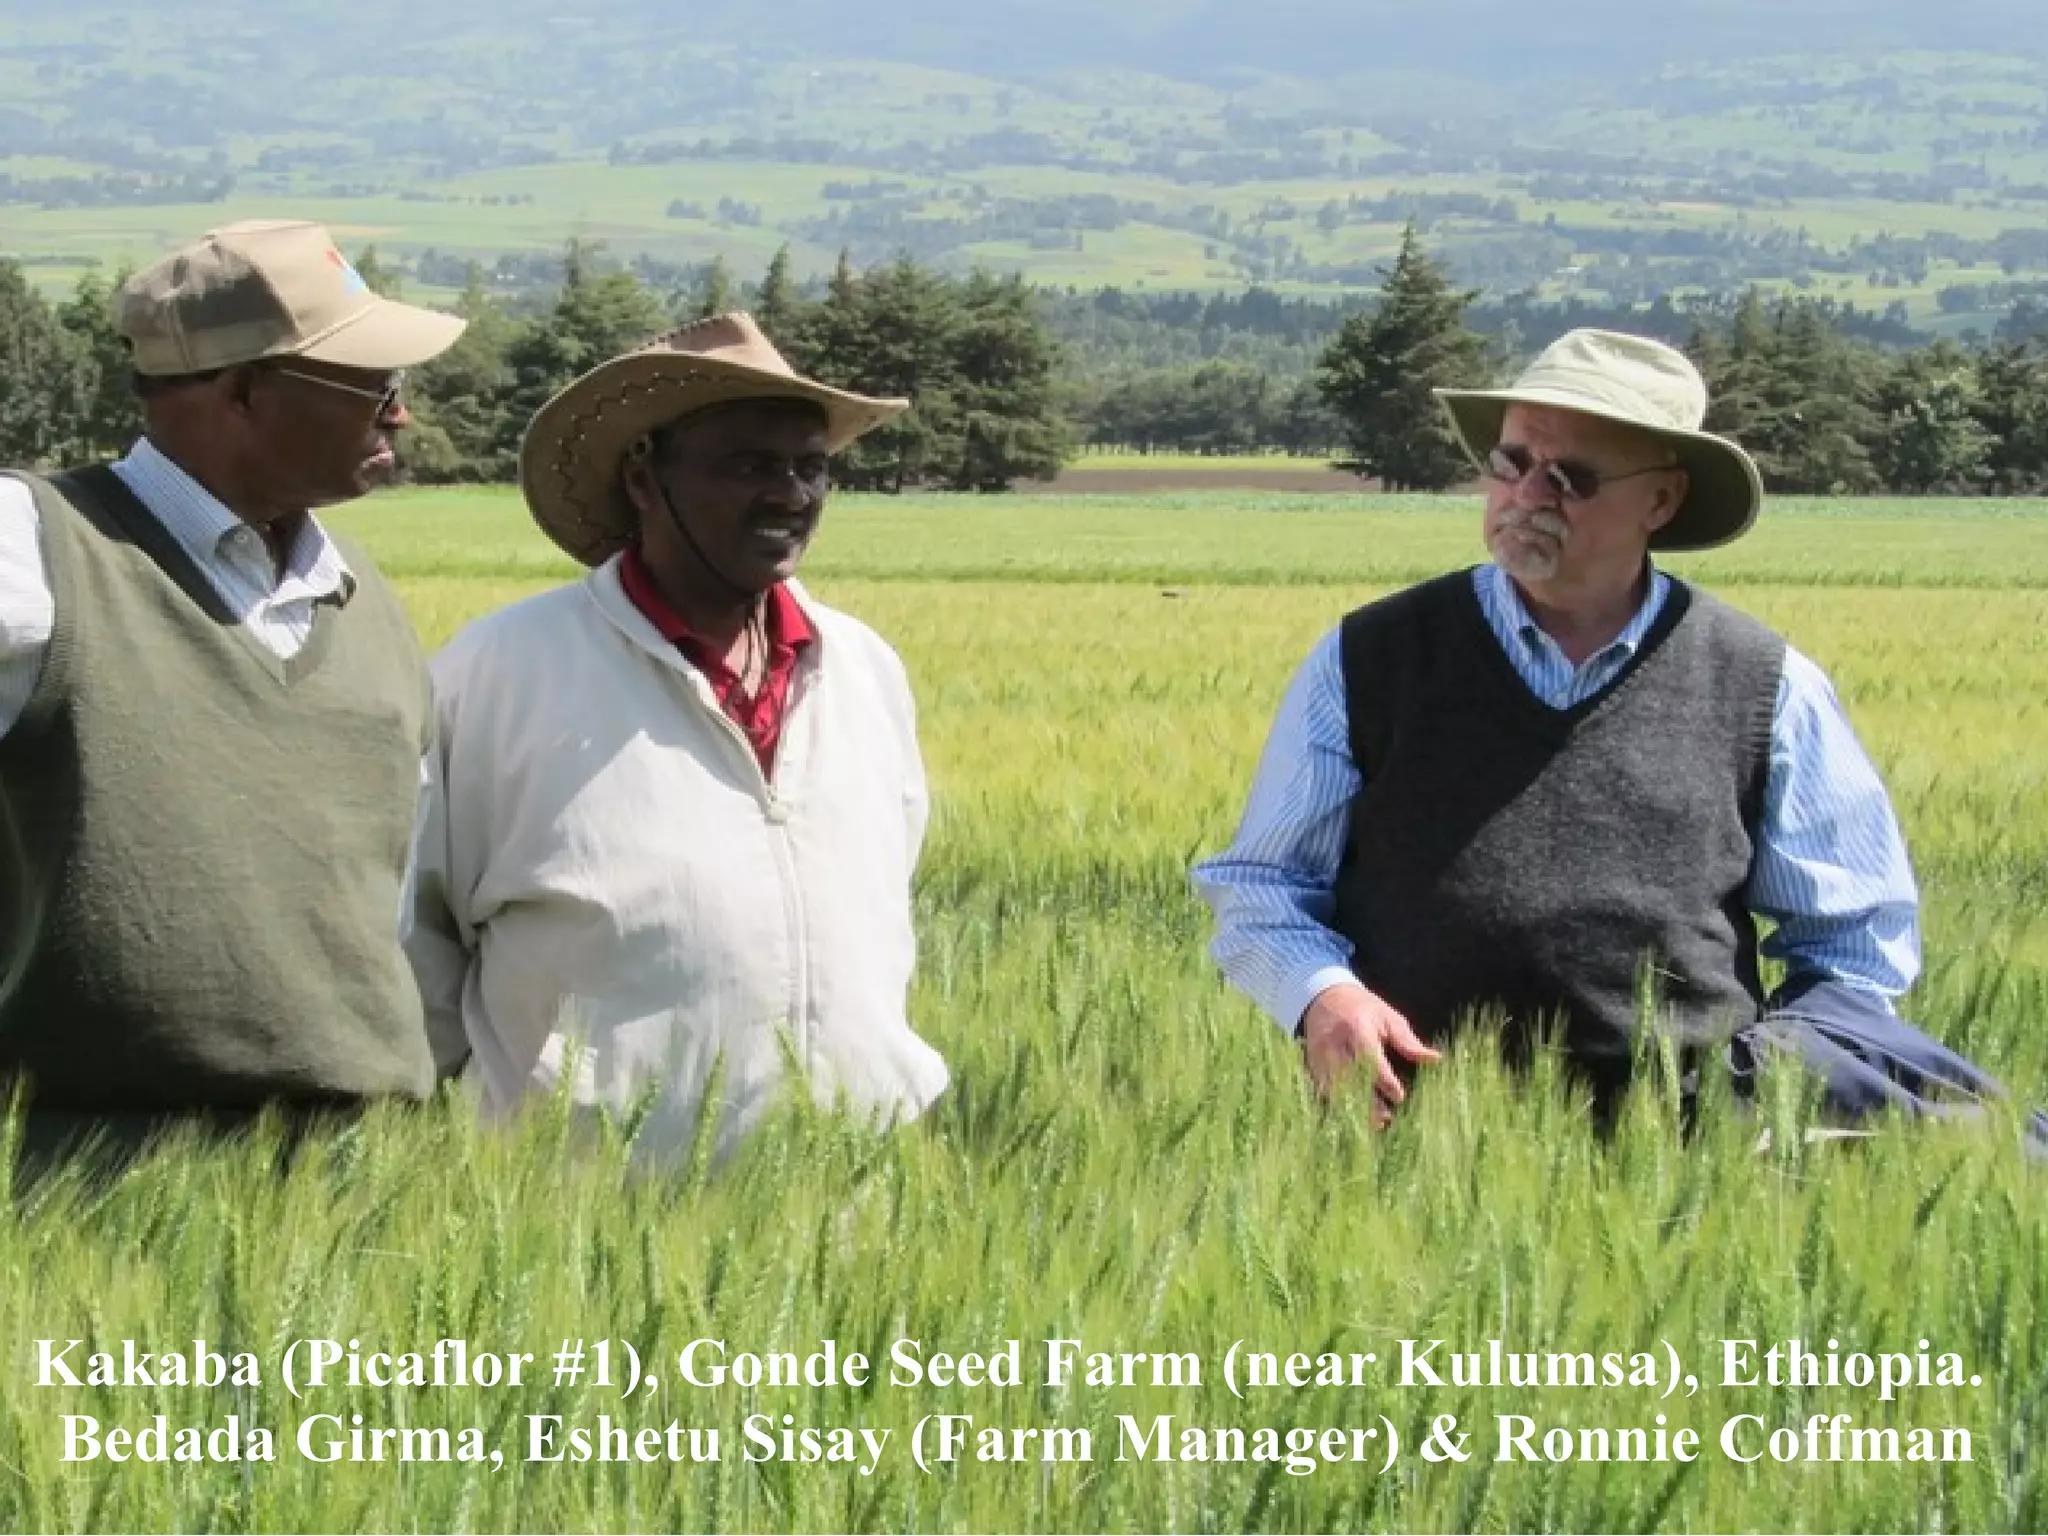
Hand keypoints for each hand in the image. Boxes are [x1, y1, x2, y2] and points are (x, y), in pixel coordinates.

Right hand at [1300, 983, 1441, 1126]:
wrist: (1324, 996)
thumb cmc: (1363, 1008)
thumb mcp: (1388, 1018)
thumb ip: (1408, 1043)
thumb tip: (1435, 1060)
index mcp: (1357, 1029)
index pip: (1370, 1060)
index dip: (1385, 1081)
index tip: (1400, 1096)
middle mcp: (1335, 1044)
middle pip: (1350, 1079)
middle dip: (1367, 1101)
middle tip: (1386, 1119)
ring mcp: (1320, 1056)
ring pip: (1335, 1088)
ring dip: (1354, 1108)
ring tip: (1373, 1124)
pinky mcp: (1312, 1065)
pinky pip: (1323, 1090)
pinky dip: (1338, 1105)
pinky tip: (1354, 1118)